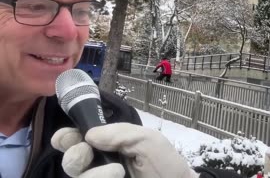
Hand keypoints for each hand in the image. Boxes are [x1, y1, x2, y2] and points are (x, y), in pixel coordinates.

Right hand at [51, 123, 198, 177]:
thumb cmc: (166, 166)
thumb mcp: (148, 140)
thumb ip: (121, 133)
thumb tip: (90, 135)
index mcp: (109, 147)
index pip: (78, 140)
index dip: (67, 137)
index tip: (66, 137)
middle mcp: (100, 166)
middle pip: (71, 162)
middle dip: (74, 156)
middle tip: (86, 153)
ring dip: (94, 173)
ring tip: (118, 172)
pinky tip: (117, 177)